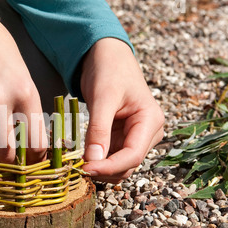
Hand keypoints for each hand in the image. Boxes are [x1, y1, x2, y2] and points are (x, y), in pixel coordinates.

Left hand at [81, 38, 164, 182]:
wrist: (108, 57)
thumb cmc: (109, 71)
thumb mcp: (102, 98)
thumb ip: (99, 130)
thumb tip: (93, 160)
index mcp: (151, 121)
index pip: (133, 156)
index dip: (109, 167)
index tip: (85, 169)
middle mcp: (149, 132)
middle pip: (128, 165)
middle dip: (104, 170)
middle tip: (76, 167)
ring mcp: (136, 137)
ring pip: (120, 165)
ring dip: (100, 168)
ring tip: (77, 162)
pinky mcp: (123, 138)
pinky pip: (111, 157)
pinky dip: (97, 160)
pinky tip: (82, 157)